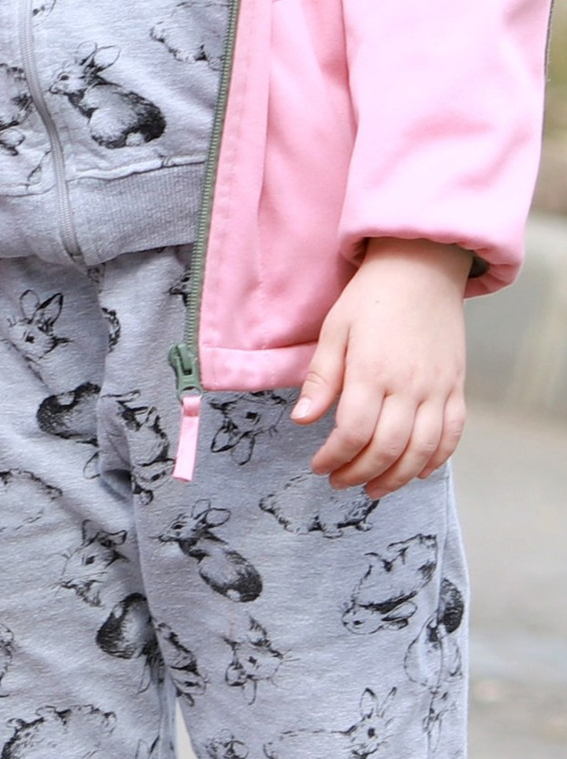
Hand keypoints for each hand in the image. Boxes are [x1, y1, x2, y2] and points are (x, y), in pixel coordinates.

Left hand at [294, 239, 469, 495]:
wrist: (420, 270)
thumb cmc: (369, 298)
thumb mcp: (334, 329)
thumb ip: (322, 378)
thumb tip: (302, 420)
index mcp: (372, 371)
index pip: (353, 431)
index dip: (334, 456)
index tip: (318, 466)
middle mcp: (409, 387)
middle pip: (388, 448)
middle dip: (361, 472)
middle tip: (340, 482)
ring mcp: (438, 390)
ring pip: (422, 450)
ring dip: (398, 477)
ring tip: (374, 488)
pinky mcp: (456, 388)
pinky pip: (452, 435)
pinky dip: (436, 459)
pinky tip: (417, 471)